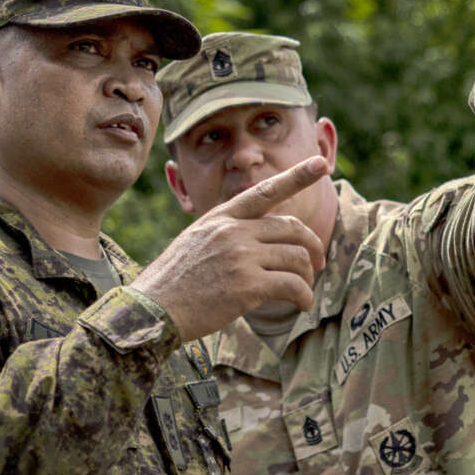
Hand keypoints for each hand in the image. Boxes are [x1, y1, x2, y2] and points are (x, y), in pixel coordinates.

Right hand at [131, 156, 329, 339]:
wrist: (153, 310)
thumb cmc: (175, 282)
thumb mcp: (197, 241)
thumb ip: (229, 232)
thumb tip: (263, 237)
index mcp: (221, 217)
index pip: (265, 191)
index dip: (297, 176)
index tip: (321, 164)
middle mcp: (233, 230)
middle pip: (292, 227)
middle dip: (312, 245)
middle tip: (318, 263)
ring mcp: (241, 256)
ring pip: (296, 258)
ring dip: (307, 276)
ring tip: (303, 291)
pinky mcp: (248, 285)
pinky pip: (292, 286)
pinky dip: (304, 296)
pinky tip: (301, 305)